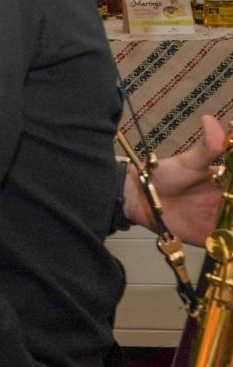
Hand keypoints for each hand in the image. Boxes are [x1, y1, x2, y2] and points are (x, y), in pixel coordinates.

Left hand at [123, 115, 228, 243]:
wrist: (142, 198)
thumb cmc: (167, 175)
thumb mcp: (191, 161)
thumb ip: (208, 147)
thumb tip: (210, 119)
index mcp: (232, 183)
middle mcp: (232, 204)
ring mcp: (227, 222)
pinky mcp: (216, 240)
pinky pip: (231, 246)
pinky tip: (231, 246)